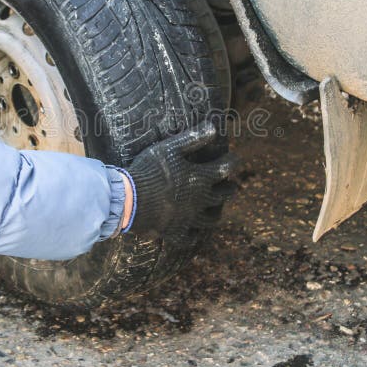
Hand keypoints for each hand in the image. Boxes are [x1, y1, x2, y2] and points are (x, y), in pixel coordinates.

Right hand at [125, 121, 235, 235]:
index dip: (232, 162)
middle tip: (232, 185)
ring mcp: (188, 218)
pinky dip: (193, 237)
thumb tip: (213, 127)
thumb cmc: (150, 170)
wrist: (130, 200)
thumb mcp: (170, 148)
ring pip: (209, 220)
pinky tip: (194, 236)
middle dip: (229, 189)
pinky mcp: (175, 231)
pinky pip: (188, 238)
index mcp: (200, 178)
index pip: (225, 168)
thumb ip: (192, 138)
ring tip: (218, 211)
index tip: (235, 158)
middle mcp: (199, 200)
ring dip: (216, 214)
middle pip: (222, 196)